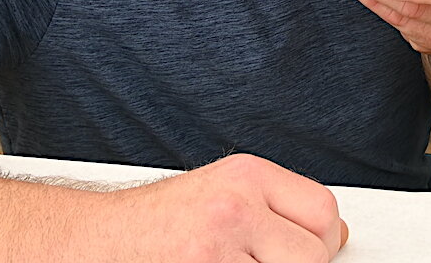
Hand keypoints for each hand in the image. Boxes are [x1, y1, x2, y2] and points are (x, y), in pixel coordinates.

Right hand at [108, 153, 345, 262]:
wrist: (95, 242)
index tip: (312, 250)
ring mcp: (216, 249)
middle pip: (313, 254)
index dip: (323, 240)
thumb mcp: (222, 192)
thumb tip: (334, 234)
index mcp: (246, 176)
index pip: (323, 211)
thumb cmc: (156, 224)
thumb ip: (276, 208)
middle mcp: (234, 207)